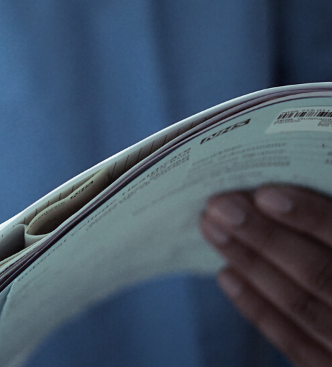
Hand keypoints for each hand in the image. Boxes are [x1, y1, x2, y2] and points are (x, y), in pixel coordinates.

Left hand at [201, 185, 331, 365]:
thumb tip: (288, 191)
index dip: (314, 218)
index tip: (266, 194)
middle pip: (321, 274)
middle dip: (266, 237)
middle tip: (219, 205)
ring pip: (302, 306)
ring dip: (253, 265)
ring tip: (214, 228)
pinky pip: (295, 343)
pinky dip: (258, 308)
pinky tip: (226, 275)